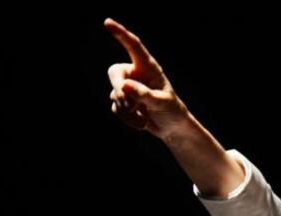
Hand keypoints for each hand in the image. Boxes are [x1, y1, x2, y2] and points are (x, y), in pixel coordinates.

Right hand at [104, 18, 189, 141]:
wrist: (172, 128)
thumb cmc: (172, 110)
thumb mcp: (161, 102)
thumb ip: (143, 94)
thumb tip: (124, 86)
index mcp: (148, 67)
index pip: (133, 46)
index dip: (120, 34)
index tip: (107, 23)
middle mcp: (135, 74)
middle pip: (115, 72)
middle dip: (119, 89)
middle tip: (131, 105)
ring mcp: (128, 87)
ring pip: (115, 93)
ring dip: (127, 109)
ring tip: (144, 118)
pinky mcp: (124, 101)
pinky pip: (116, 107)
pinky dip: (127, 118)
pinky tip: (141, 123)